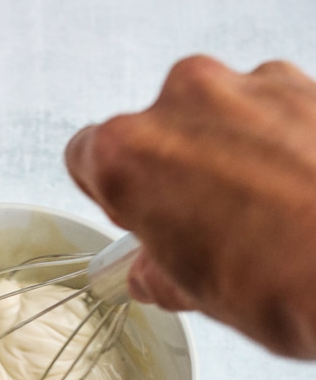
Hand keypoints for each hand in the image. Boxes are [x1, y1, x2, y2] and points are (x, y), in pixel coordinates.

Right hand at [65, 56, 315, 356]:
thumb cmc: (287, 282)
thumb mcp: (198, 295)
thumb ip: (162, 270)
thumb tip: (156, 269)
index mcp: (130, 153)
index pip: (86, 156)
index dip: (112, 194)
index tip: (135, 219)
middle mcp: (182, 101)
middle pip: (157, 131)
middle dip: (177, 174)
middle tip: (207, 229)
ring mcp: (249, 85)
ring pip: (220, 116)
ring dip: (232, 155)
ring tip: (265, 215)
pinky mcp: (308, 83)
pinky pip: (275, 110)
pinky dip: (281, 143)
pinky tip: (301, 192)